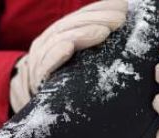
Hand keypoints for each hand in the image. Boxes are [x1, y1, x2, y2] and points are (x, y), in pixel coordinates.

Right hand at [10, 0, 127, 112]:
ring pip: (59, 39)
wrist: (35, 106)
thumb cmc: (65, 83)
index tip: (122, 6)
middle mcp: (48, 42)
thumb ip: (93, 46)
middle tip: (119, 19)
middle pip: (72, 24)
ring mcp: (40, 58)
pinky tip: (68, 48)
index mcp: (60, 34)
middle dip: (97, 18)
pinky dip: (56, 54)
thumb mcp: (80, 61)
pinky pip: (45, 64)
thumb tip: (121, 33)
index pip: (81, 16)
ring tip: (104, 32)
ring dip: (82, 33)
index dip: (100, 9)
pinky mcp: (37, 77)